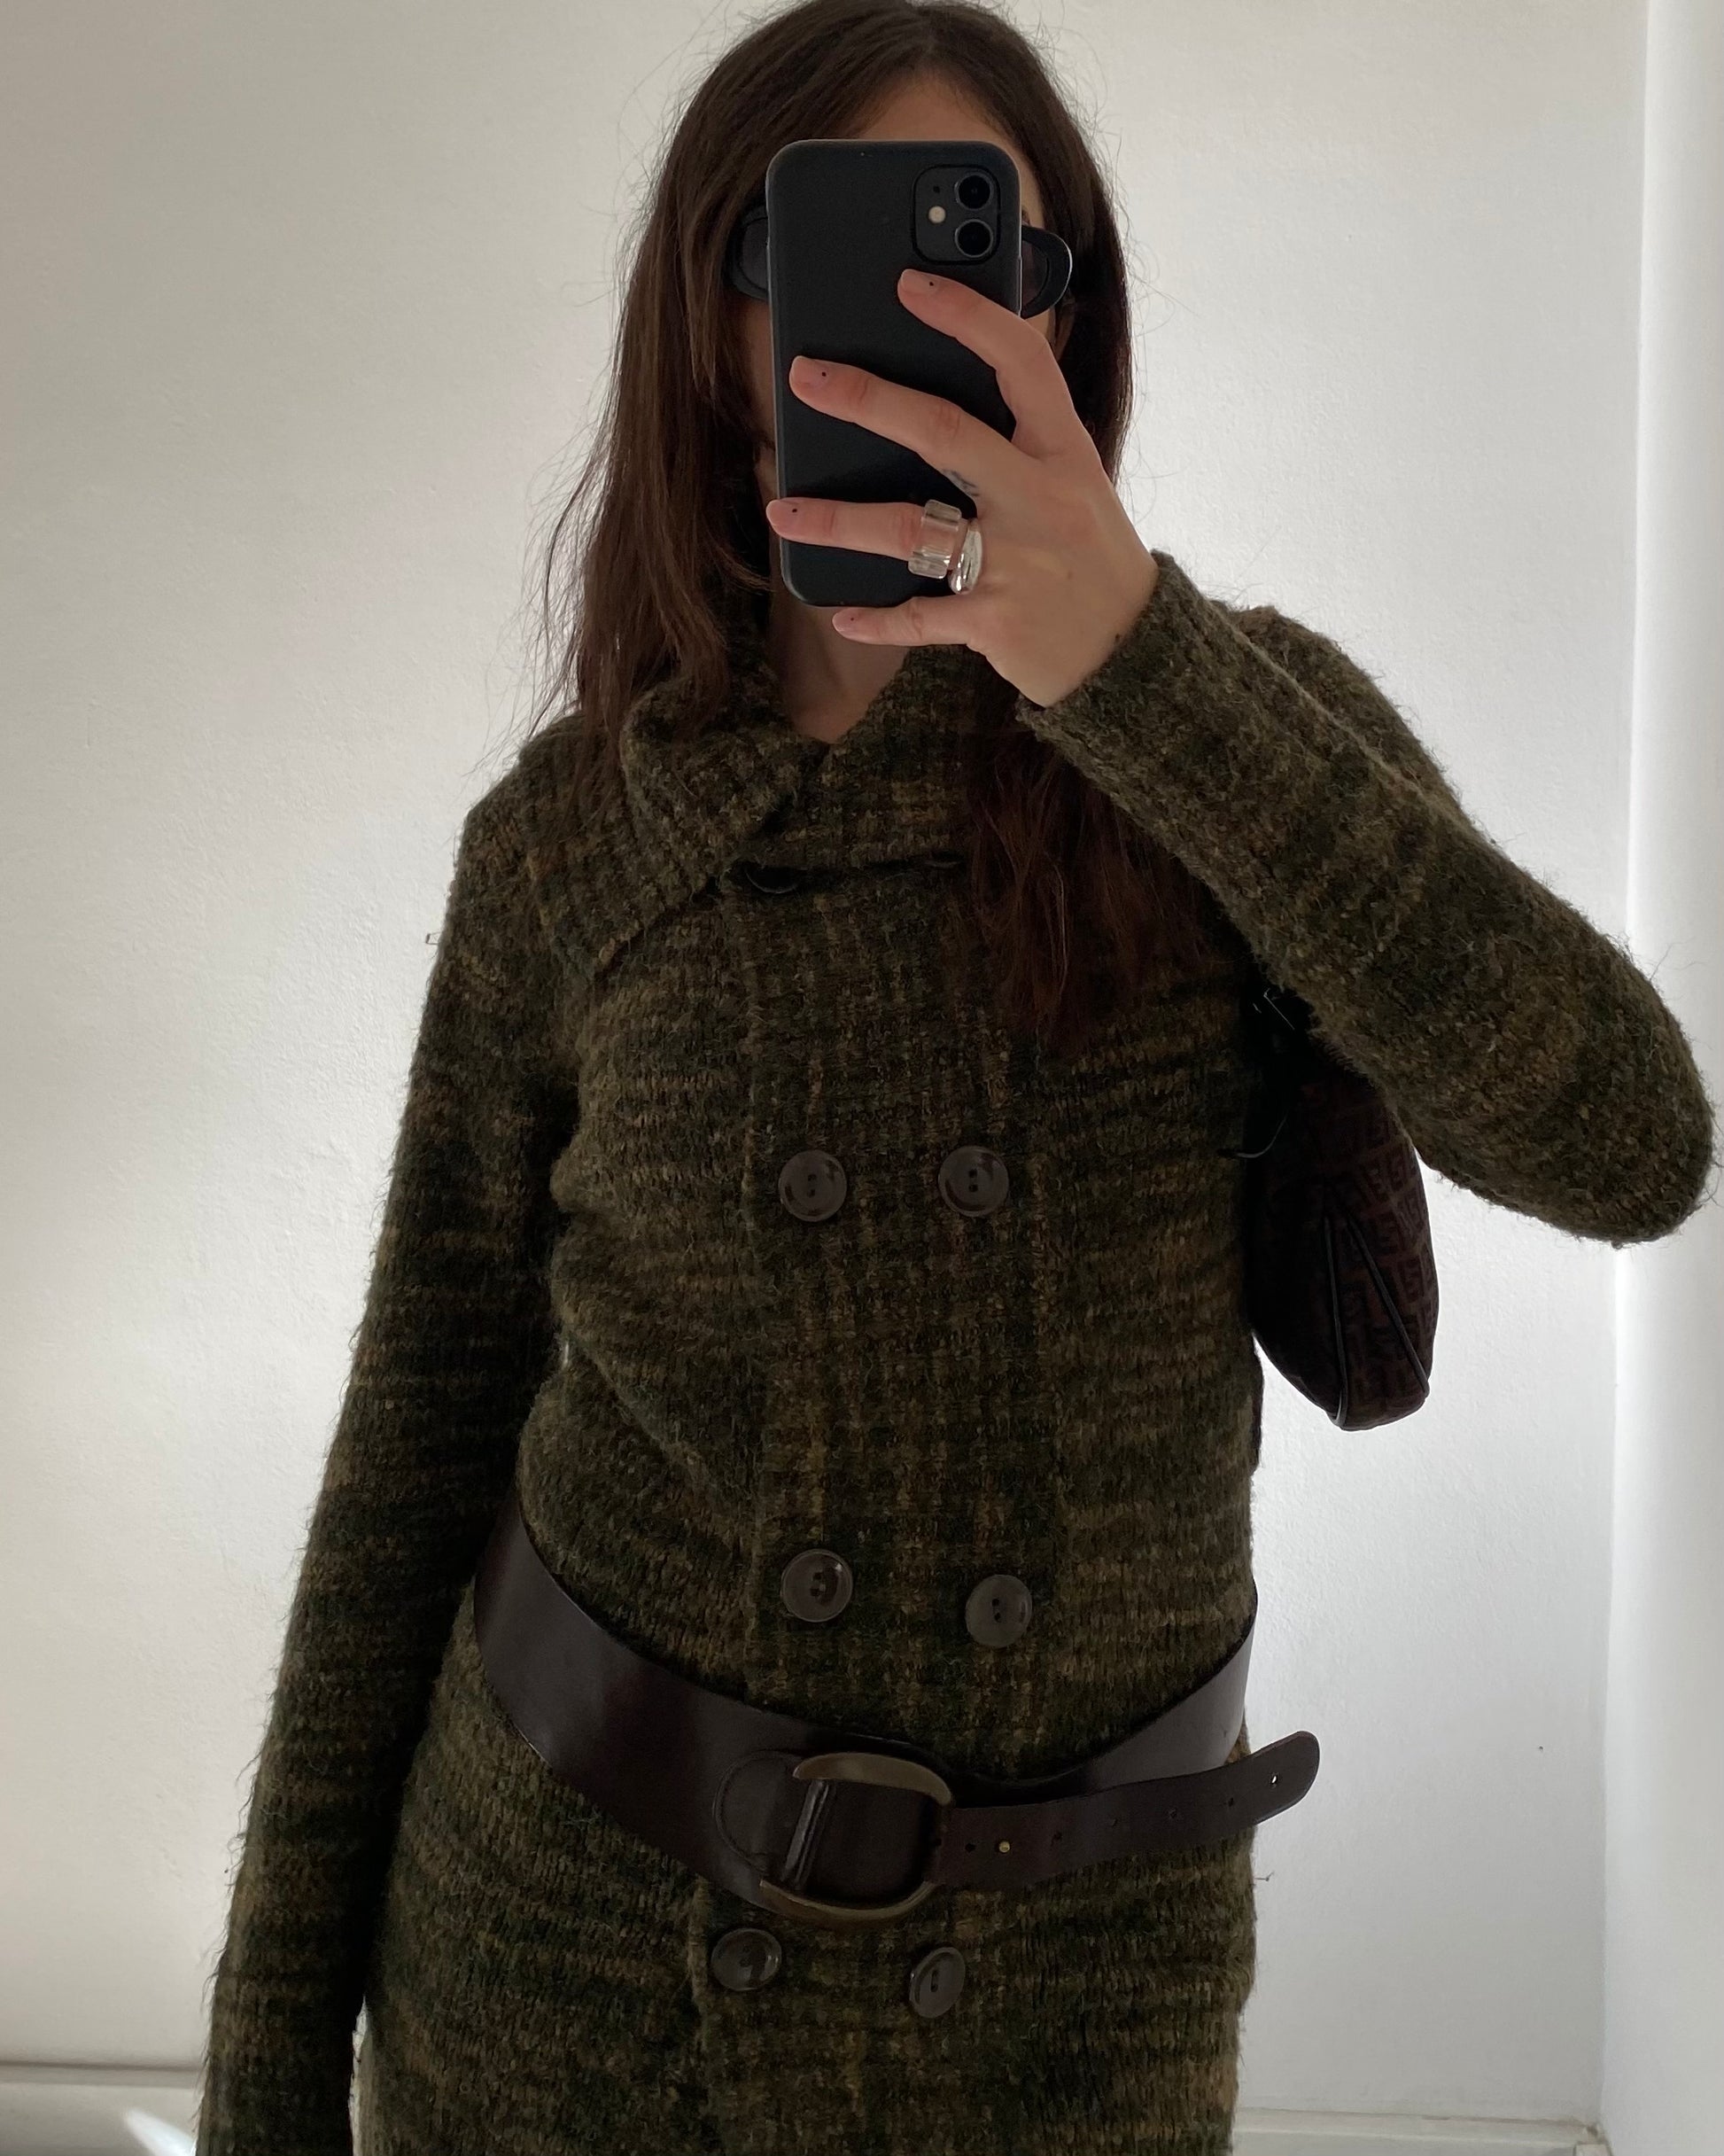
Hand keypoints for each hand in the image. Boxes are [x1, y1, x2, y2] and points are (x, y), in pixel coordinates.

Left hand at [762, 267, 1160, 708]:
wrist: (1129, 652)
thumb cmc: (1091, 558)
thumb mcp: (1076, 486)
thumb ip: (1023, 447)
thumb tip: (935, 404)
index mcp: (1064, 452)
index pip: (1021, 364)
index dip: (967, 317)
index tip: (911, 285)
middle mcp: (1039, 499)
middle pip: (943, 433)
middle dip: (868, 400)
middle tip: (807, 377)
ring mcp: (1014, 562)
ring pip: (909, 529)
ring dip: (837, 521)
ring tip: (784, 512)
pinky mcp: (993, 621)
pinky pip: (918, 617)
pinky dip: (876, 619)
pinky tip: (841, 612)